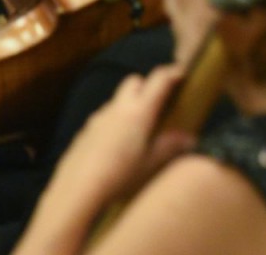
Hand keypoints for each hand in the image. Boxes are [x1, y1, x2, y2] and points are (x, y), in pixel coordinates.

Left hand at [39, 66, 192, 222]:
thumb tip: (189, 138)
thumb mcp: (151, 163)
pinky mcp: (83, 133)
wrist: (76, 191)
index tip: (182, 74)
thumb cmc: (119, 176)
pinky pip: (102, 120)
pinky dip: (112, 124)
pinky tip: (114, 147)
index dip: (172, 73)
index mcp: (139, 112)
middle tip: (158, 105)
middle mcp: (117, 109)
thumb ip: (171, 146)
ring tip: (137, 131)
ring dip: (128, 106)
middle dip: (146, 86)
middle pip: (134, 81)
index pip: (158, 80)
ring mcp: (97, 119)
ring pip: (116, 101)